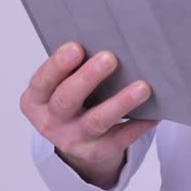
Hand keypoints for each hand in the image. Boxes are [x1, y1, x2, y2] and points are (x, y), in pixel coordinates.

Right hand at [19, 42, 157, 189]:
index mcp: (36, 101)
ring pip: (97, 121)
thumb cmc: (71, 101)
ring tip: (142, 87)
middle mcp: (51, 122)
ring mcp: (74, 140)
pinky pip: (121, 138)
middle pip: (67, 100)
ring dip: (121, 102)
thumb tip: (106, 39)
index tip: (76, 47)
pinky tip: (155, 111)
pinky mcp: (99, 152)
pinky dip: (139, 124)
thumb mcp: (61, 85)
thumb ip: (73, 68)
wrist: (77, 142)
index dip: (58, 65)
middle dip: (88, 78)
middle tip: (110, 58)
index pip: (43, 81)